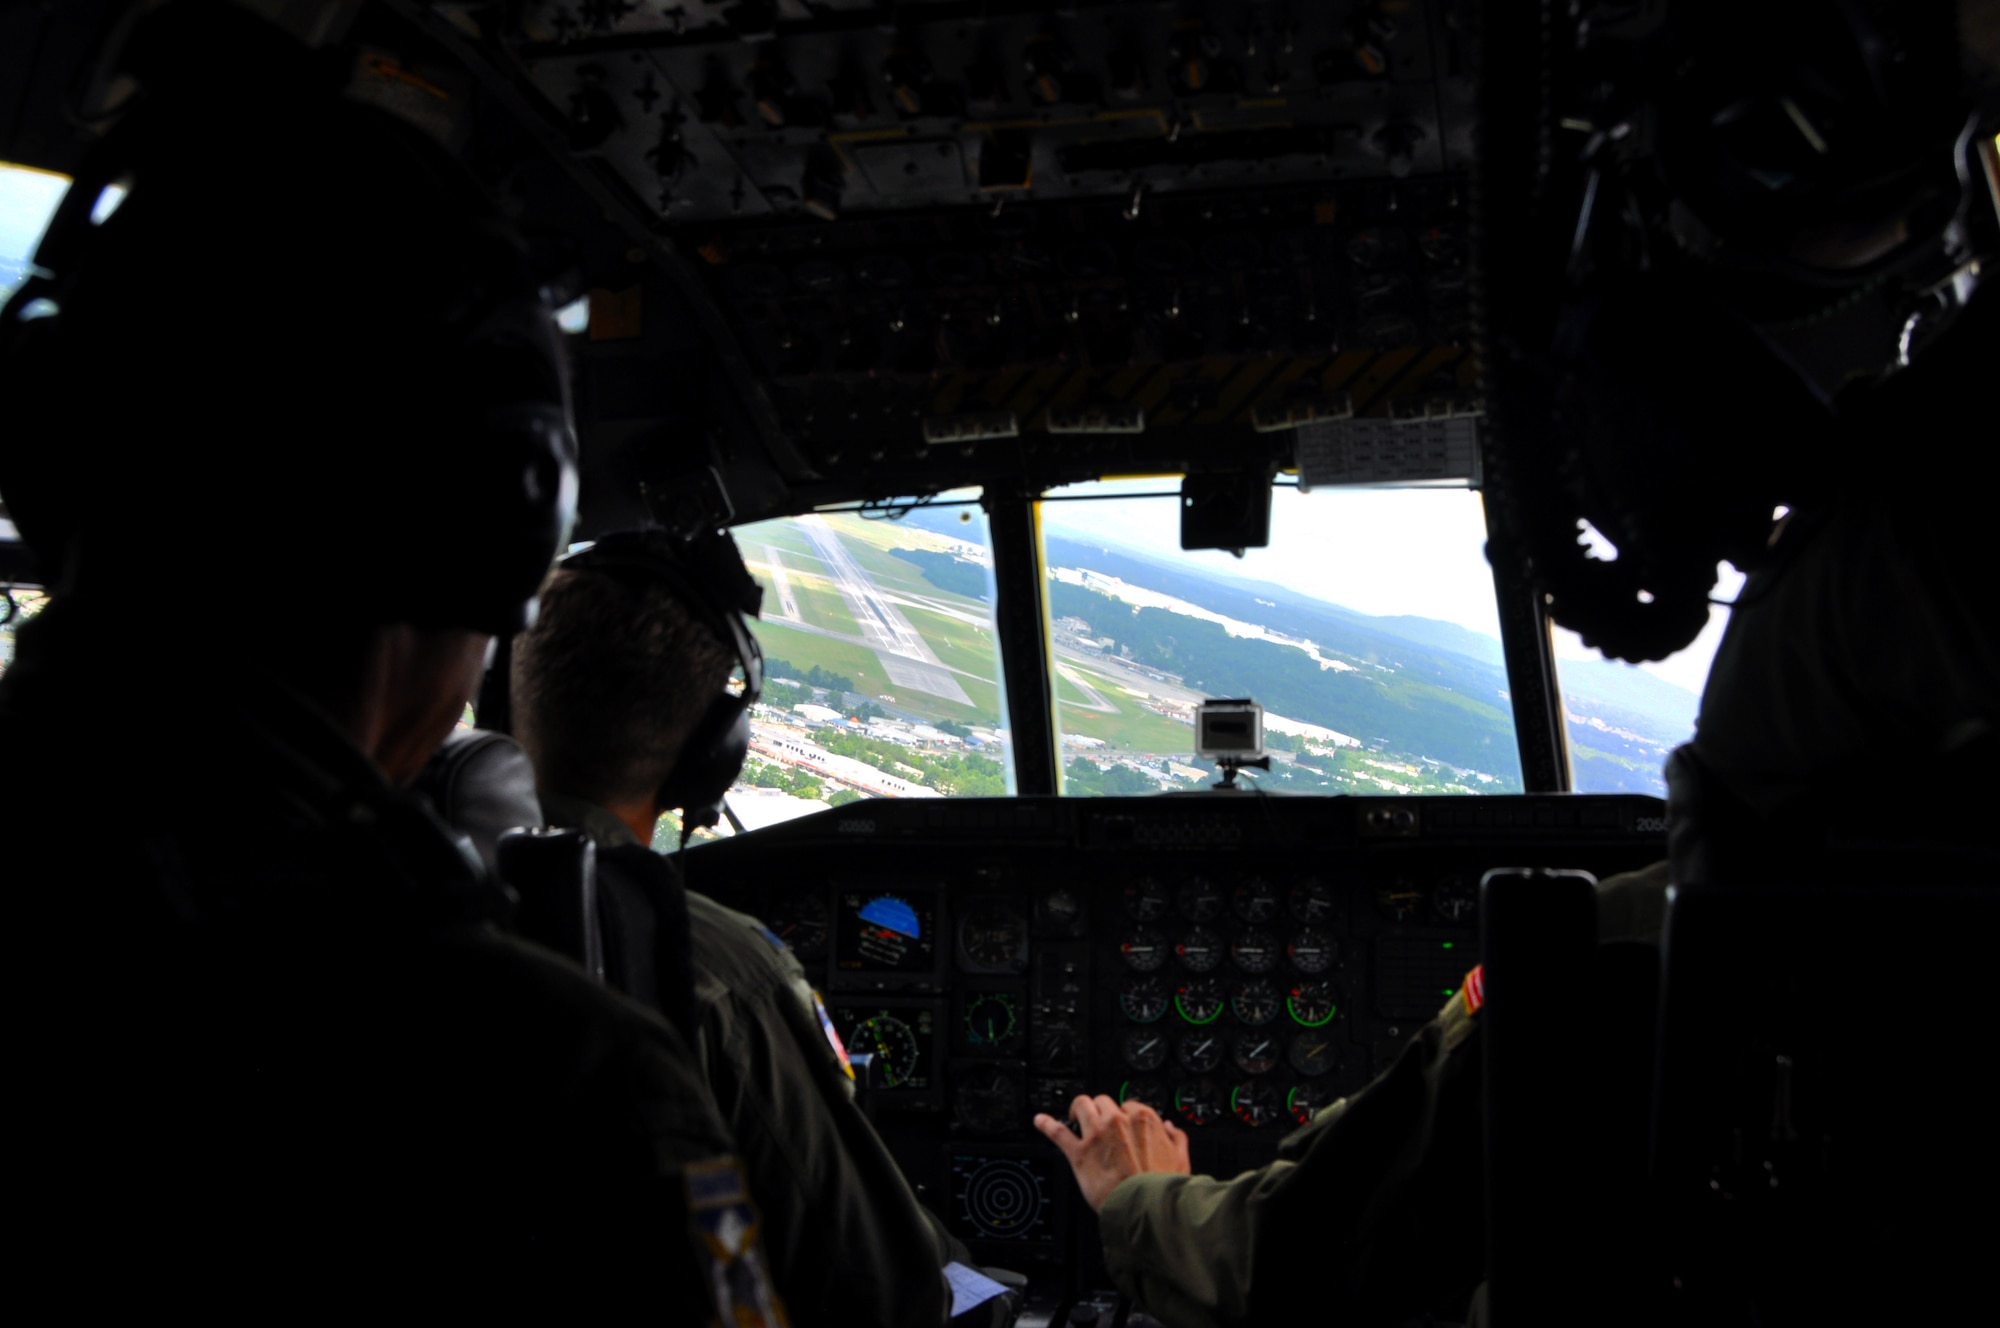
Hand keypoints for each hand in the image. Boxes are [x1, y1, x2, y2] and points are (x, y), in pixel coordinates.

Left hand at [1033, 1094, 1191, 1212]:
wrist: (1144, 1208)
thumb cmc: (1161, 1187)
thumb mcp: (1181, 1160)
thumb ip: (1176, 1138)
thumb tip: (1170, 1128)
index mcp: (1143, 1119)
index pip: (1129, 1105)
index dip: (1124, 1116)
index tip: (1121, 1125)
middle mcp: (1117, 1121)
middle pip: (1103, 1102)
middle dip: (1101, 1111)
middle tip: (1099, 1123)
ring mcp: (1096, 1135)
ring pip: (1081, 1106)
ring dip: (1078, 1110)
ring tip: (1075, 1117)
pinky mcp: (1079, 1152)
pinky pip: (1058, 1132)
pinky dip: (1046, 1124)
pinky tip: (1040, 1121)